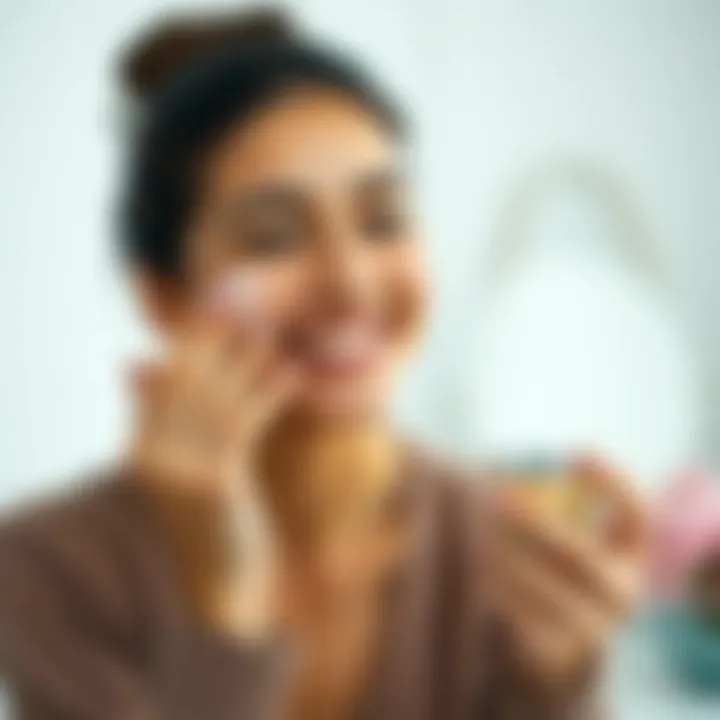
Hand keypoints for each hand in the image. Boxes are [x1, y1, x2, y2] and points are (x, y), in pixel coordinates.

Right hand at [128, 278, 296, 638]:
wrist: (223, 585)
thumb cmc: (208, 519)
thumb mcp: (181, 466)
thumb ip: (159, 415)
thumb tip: (130, 361)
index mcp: (140, 449)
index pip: (164, 381)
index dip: (189, 342)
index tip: (211, 311)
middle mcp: (152, 455)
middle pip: (187, 380)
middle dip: (215, 340)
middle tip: (243, 305)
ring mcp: (180, 469)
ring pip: (218, 396)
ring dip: (246, 360)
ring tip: (269, 332)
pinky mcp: (215, 480)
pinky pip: (245, 421)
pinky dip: (269, 392)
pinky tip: (291, 372)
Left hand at [482, 456, 646, 698]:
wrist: (556, 647)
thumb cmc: (552, 569)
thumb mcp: (560, 533)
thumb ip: (539, 499)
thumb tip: (496, 466)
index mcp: (629, 557)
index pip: (637, 516)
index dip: (614, 483)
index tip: (577, 452)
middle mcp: (622, 594)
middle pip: (578, 555)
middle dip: (534, 524)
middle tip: (497, 497)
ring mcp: (595, 630)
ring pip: (542, 587)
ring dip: (503, 553)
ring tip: (477, 528)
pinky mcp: (560, 655)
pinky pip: (519, 615)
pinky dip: (495, 585)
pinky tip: (477, 565)